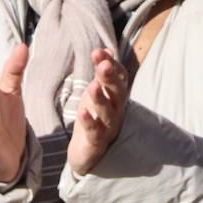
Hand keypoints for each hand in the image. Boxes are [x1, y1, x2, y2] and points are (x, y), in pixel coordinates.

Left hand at [68, 48, 129, 175]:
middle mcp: (116, 111)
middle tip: (102, 65)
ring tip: (93, 86)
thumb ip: (101, 74)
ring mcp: (108, 128)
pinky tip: (82, 112)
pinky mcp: (97, 143)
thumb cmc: (95, 119)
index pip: (119, 78)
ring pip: (107, 112)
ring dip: (101, 99)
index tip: (99, 52)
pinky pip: (95, 132)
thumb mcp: (97, 93)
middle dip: (110, 78)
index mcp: (116, 97)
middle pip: (117, 92)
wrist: (88, 153)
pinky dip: (90, 122)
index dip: (112, 64)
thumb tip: (106, 50)